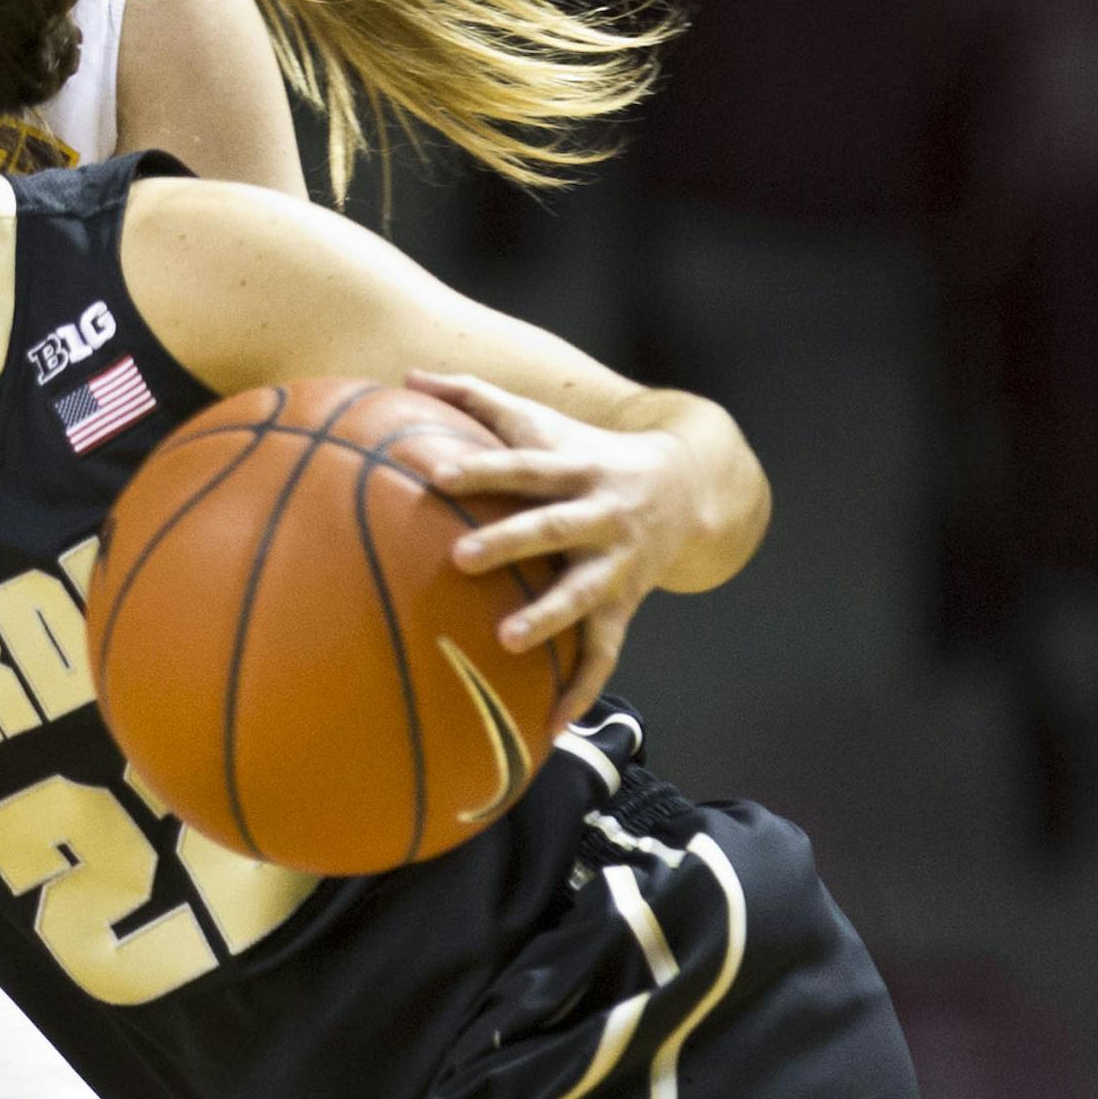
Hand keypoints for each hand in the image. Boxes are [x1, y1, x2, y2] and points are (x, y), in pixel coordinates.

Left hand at [407, 372, 703, 730]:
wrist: (689, 483)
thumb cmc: (588, 450)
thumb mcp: (542, 419)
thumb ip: (476, 397)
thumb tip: (408, 373)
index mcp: (573, 468)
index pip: (522, 466)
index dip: (482, 467)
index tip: (436, 473)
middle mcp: (599, 515)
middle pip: (552, 527)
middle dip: (510, 542)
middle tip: (459, 557)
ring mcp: (616, 564)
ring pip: (584, 593)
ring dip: (549, 618)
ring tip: (507, 640)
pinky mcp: (625, 605)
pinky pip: (604, 653)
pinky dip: (581, 690)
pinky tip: (549, 725)